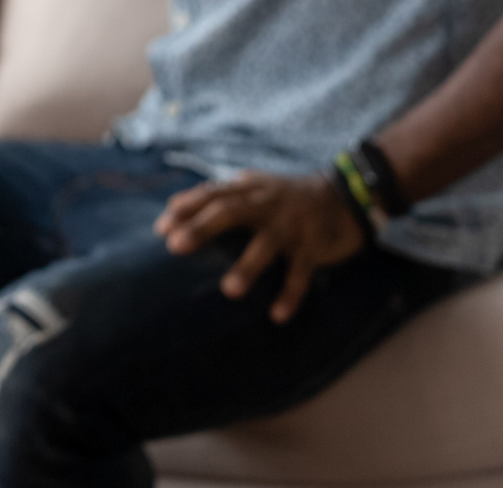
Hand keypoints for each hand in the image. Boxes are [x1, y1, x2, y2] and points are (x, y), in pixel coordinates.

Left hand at [154, 171, 365, 323]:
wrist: (343, 194)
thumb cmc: (284, 197)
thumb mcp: (254, 187)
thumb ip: (221, 198)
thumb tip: (172, 215)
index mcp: (248, 188)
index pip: (210, 193)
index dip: (184, 208)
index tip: (160, 229)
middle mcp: (267, 202)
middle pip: (229, 211)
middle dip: (201, 228)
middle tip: (175, 247)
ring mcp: (292, 224)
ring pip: (266, 244)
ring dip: (247, 267)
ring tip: (229, 290)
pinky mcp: (315, 245)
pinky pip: (301, 271)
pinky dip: (290, 293)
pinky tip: (277, 315)